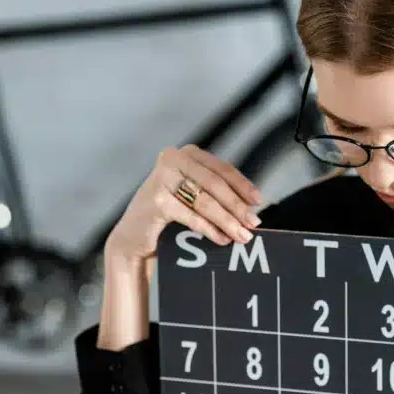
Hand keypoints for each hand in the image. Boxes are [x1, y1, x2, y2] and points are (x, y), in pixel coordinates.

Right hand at [105, 145, 263, 262]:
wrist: (134, 235)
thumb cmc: (169, 215)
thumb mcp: (193, 195)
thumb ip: (216, 193)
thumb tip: (251, 208)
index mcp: (187, 154)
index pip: (222, 169)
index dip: (242, 186)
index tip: (258, 202)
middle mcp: (173, 159)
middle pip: (215, 184)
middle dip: (237, 206)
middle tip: (253, 224)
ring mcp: (162, 177)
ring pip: (205, 201)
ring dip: (227, 220)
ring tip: (241, 236)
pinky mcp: (156, 199)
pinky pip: (191, 215)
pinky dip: (209, 229)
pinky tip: (221, 238)